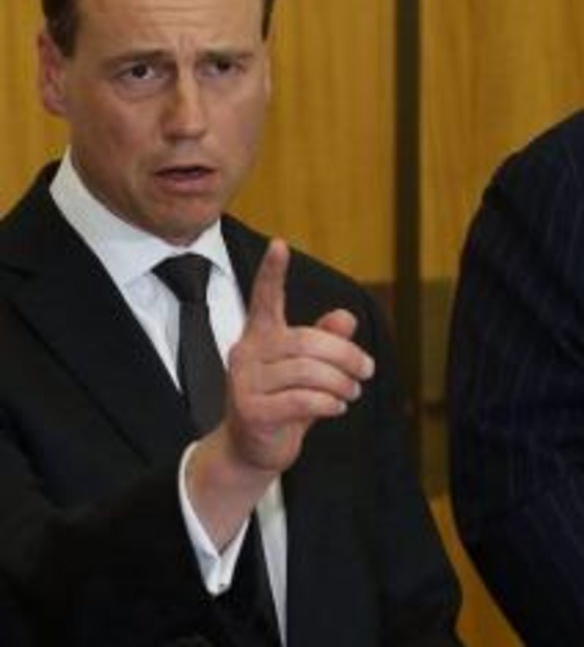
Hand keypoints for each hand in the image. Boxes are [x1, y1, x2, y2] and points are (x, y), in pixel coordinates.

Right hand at [224, 238, 374, 474]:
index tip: (279, 244)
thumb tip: (346, 317)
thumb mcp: (306, 369)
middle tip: (366, 370)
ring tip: (352, 393)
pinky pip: (301, 400)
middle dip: (346, 356)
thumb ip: (323, 341)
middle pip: (307, 341)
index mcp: (259, 335)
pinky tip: (337, 407)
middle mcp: (246, 353)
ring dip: (341, 383)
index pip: (264, 297)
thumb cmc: (281, 402)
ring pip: (307, 372)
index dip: (272, 271)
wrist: (250, 450)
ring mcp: (244, 382)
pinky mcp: (252, 411)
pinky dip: (327, 403)